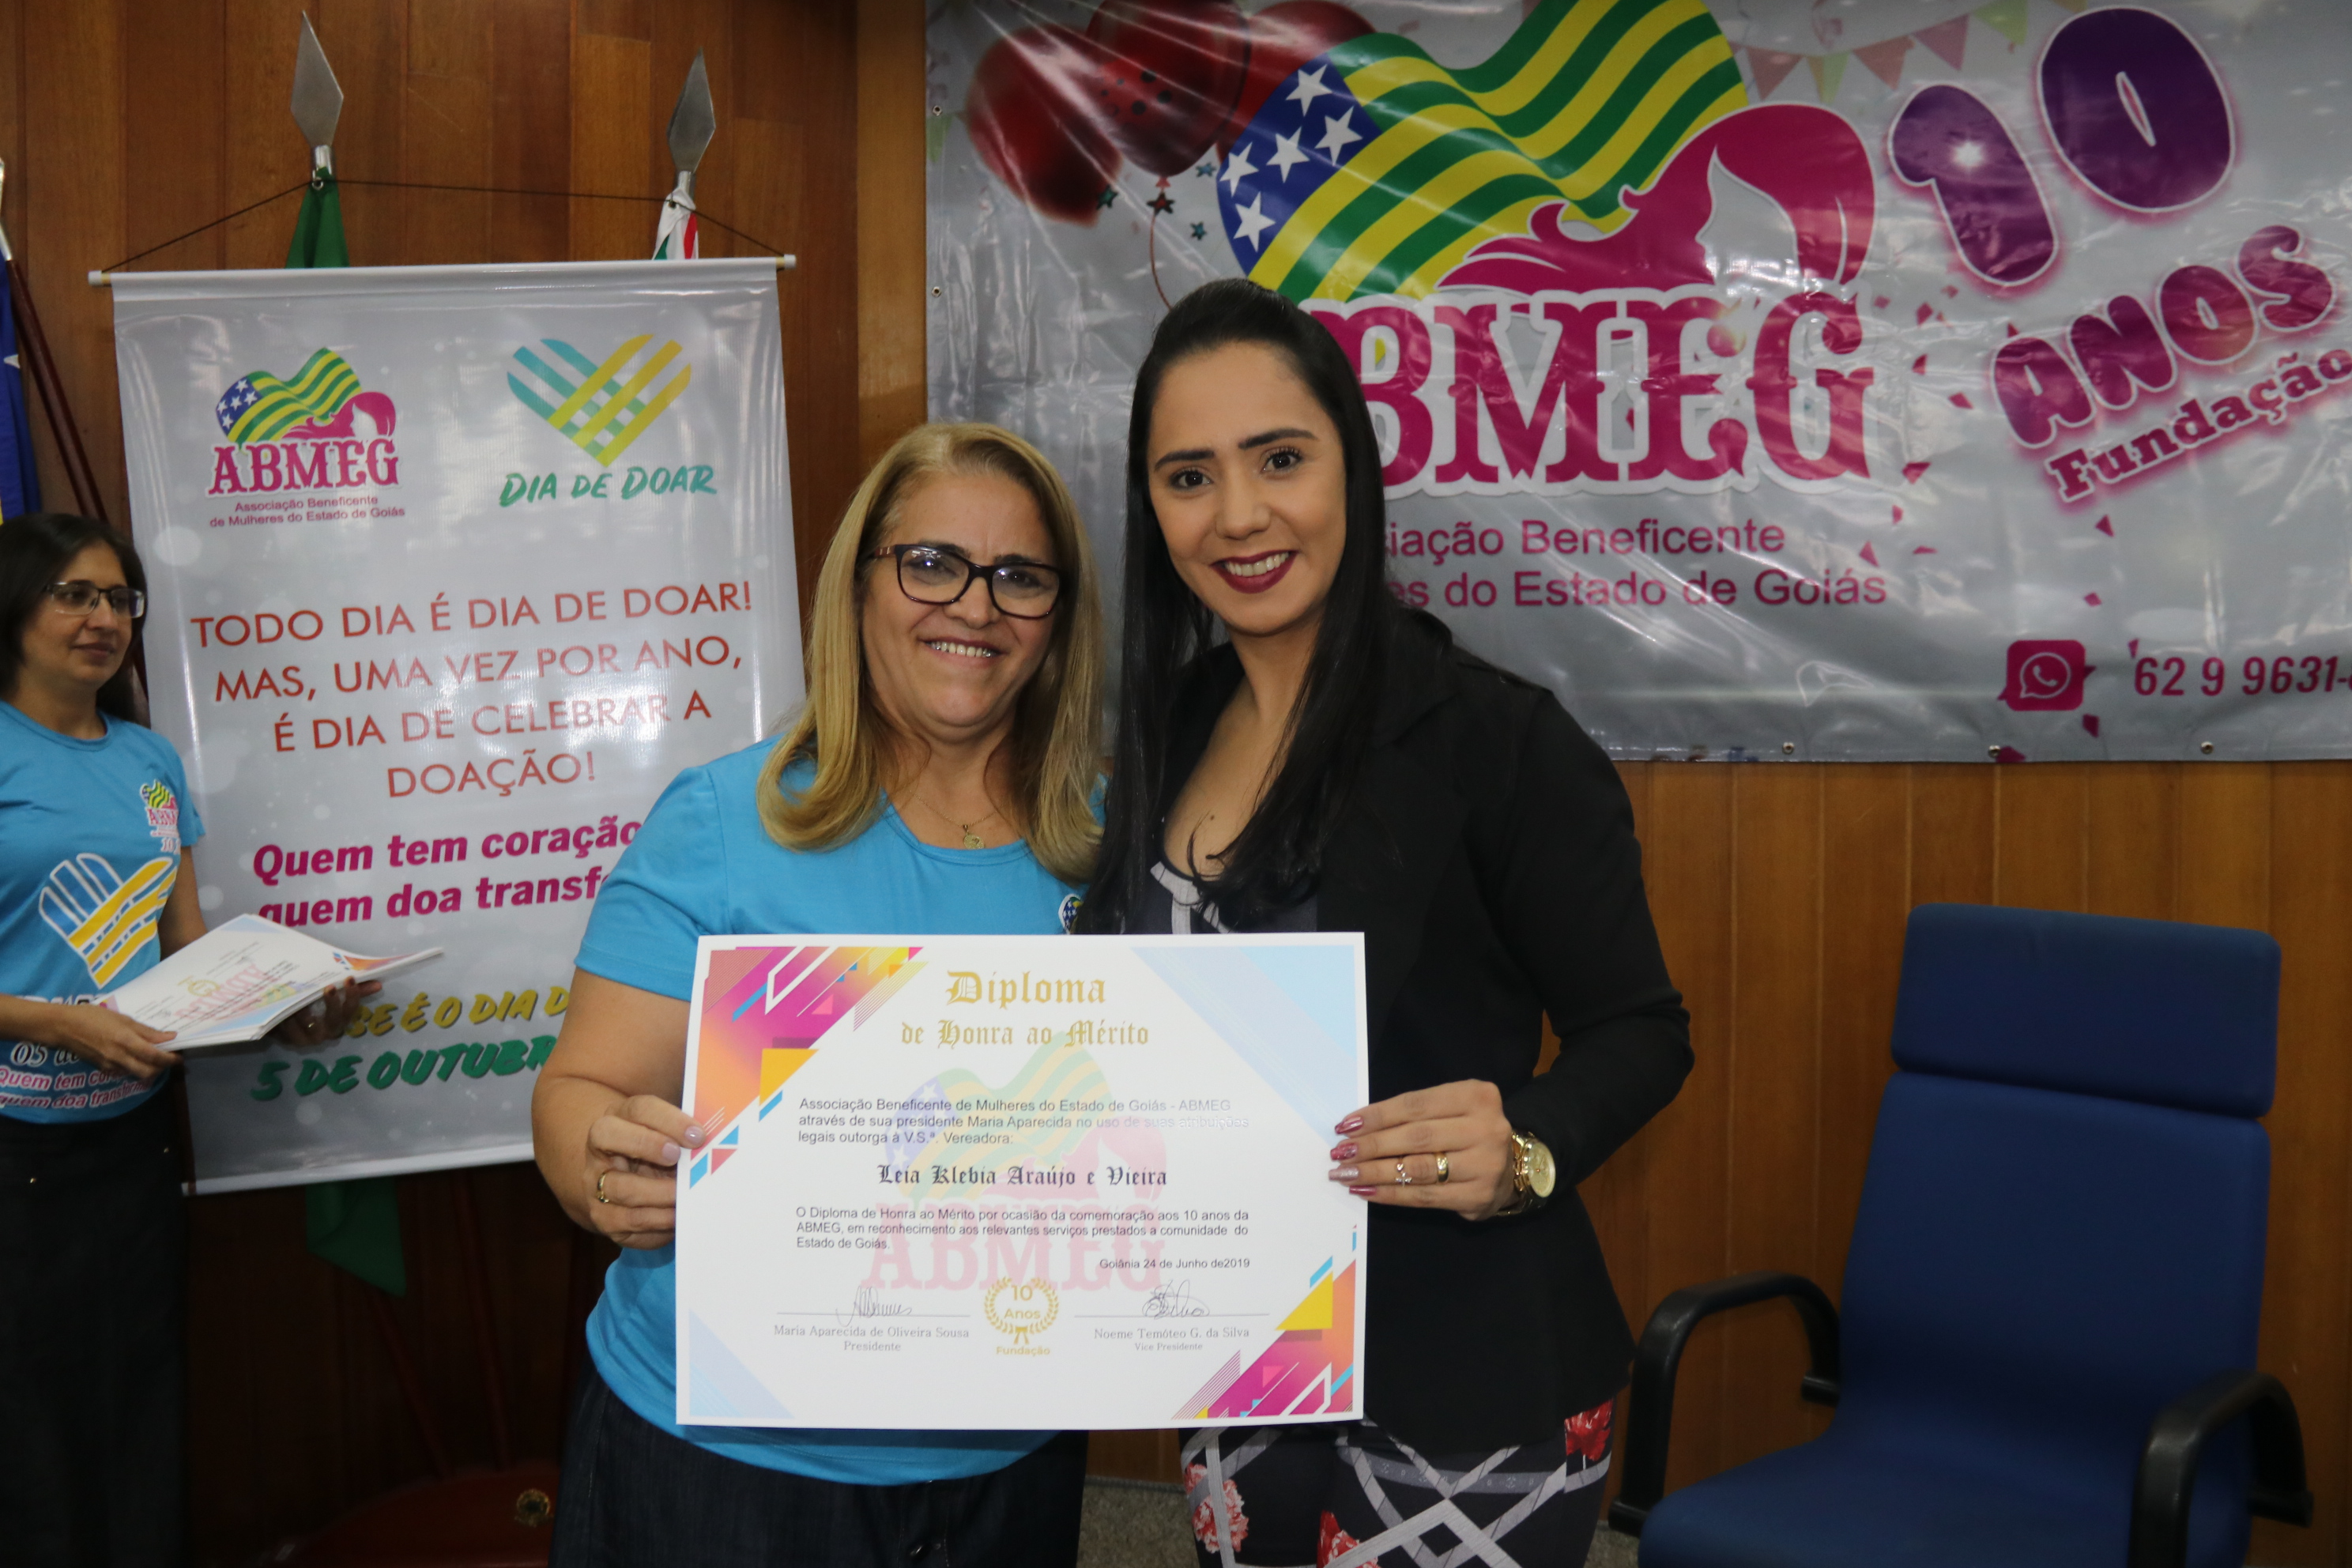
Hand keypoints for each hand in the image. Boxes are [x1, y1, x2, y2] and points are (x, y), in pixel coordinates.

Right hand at [45, 1002, 180, 1081]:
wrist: (63, 1027)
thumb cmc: (93, 1016)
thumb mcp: (123, 1018)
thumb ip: (146, 1031)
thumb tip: (169, 1037)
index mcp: (126, 1041)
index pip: (155, 1056)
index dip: (170, 1059)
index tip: (180, 1056)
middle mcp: (119, 1057)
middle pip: (148, 1072)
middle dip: (162, 1068)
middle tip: (168, 1058)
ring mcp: (110, 1065)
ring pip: (137, 1074)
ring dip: (150, 1069)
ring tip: (154, 1058)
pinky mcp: (102, 1068)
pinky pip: (124, 1072)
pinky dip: (135, 1068)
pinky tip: (136, 1057)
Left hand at [269, 979, 381, 1047]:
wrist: (282, 1023)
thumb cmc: (311, 1009)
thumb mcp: (331, 998)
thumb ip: (353, 992)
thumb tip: (378, 984)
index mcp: (337, 1024)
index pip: (350, 1011)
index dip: (352, 997)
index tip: (349, 979)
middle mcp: (323, 1034)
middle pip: (333, 1021)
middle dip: (333, 1004)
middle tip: (330, 987)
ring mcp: (305, 1039)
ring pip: (307, 1023)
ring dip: (303, 1008)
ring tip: (297, 993)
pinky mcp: (287, 1039)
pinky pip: (287, 1027)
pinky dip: (285, 1015)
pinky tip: (282, 1003)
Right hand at [583, 1094, 705, 1248]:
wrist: (628, 1188)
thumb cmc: (660, 1157)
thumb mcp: (671, 1142)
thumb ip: (687, 1137)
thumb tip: (721, 1140)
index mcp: (621, 1118)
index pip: (639, 1109)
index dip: (668, 1119)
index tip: (697, 1135)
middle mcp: (601, 1148)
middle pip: (609, 1135)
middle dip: (646, 1144)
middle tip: (678, 1157)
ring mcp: (596, 1183)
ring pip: (619, 1186)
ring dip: (657, 1192)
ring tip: (684, 1196)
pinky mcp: (603, 1217)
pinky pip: (628, 1221)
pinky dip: (657, 1220)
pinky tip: (677, 1216)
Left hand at [1326, 1078, 1517, 1220]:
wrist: (1511, 1166)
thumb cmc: (1467, 1130)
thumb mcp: (1450, 1108)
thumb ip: (1414, 1113)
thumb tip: (1356, 1127)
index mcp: (1477, 1096)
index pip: (1415, 1105)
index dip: (1377, 1116)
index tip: (1345, 1126)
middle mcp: (1486, 1128)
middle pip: (1415, 1137)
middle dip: (1371, 1145)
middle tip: (1339, 1152)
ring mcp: (1486, 1165)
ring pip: (1417, 1169)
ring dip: (1375, 1172)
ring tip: (1345, 1173)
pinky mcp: (1479, 1196)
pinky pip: (1424, 1196)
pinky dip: (1390, 1194)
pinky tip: (1366, 1190)